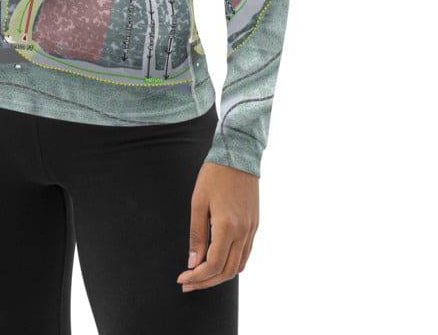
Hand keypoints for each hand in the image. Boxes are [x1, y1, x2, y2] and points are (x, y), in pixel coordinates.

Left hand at [177, 162, 258, 291]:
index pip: (213, 265)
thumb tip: (193, 263)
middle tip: (187, 283)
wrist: (238, 154)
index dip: (197, 277)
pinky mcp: (255, 224)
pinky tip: (218, 262)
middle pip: (226, 271)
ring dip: (219, 276)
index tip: (182, 278)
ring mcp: (252, 229)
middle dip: (206, 282)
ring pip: (238, 266)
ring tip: (200, 276)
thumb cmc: (214, 175)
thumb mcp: (198, 202)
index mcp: (227, 226)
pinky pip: (245, 254)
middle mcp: (243, 232)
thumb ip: (197, 235)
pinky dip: (232, 264)